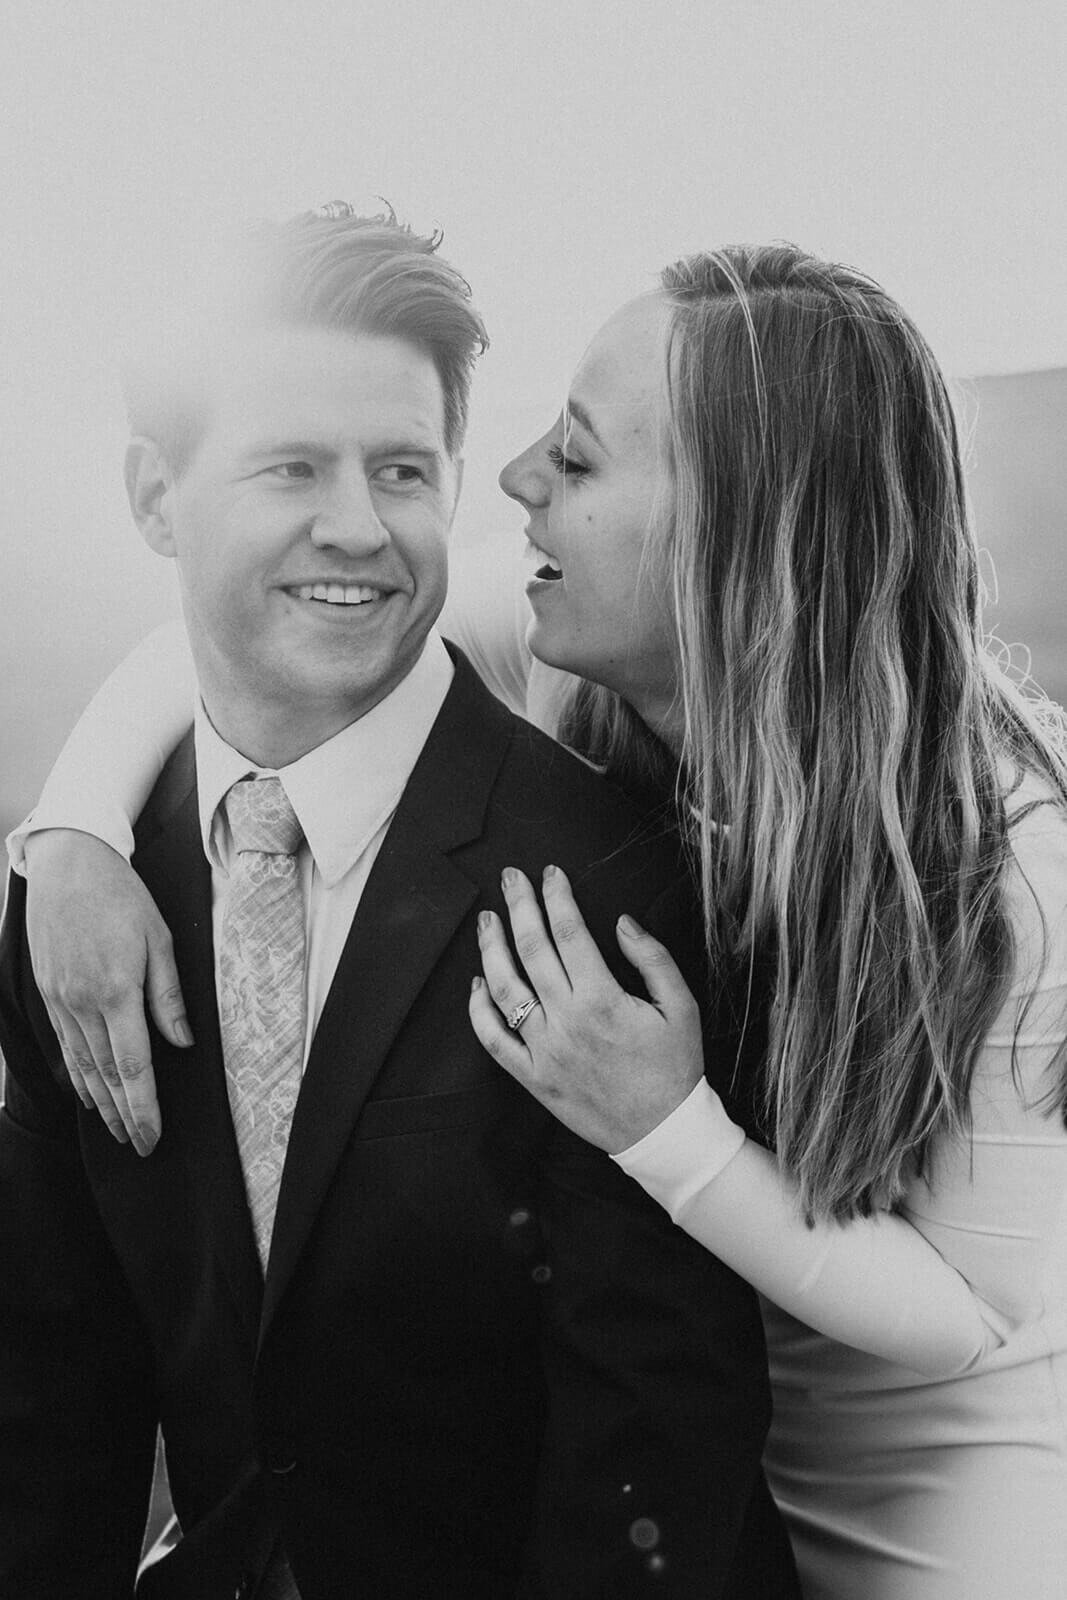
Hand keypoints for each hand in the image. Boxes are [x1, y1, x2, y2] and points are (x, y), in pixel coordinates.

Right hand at [23, 829, 191, 1153]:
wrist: (68, 865)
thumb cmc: (121, 896)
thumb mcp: (158, 938)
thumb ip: (168, 995)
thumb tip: (181, 1043)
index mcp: (116, 991)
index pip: (133, 1067)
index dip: (144, 1108)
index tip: (153, 1136)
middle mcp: (82, 1003)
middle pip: (105, 1076)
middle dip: (124, 1117)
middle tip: (140, 1147)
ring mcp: (60, 1000)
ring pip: (82, 1066)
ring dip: (100, 1103)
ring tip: (117, 1131)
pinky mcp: (48, 993)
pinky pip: (65, 1045)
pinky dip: (78, 1075)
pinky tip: (88, 1092)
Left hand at [469, 865, 704, 1153]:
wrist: (663, 1131)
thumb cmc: (675, 1067)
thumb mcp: (682, 1007)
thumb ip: (653, 959)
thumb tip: (622, 923)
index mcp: (602, 1000)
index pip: (569, 933)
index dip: (556, 897)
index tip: (550, 874)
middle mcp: (566, 1021)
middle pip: (532, 950)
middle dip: (519, 906)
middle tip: (510, 877)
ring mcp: (544, 1050)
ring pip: (505, 989)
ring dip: (491, 949)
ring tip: (487, 920)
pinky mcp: (533, 1077)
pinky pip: (494, 1041)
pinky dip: (479, 1011)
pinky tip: (477, 984)